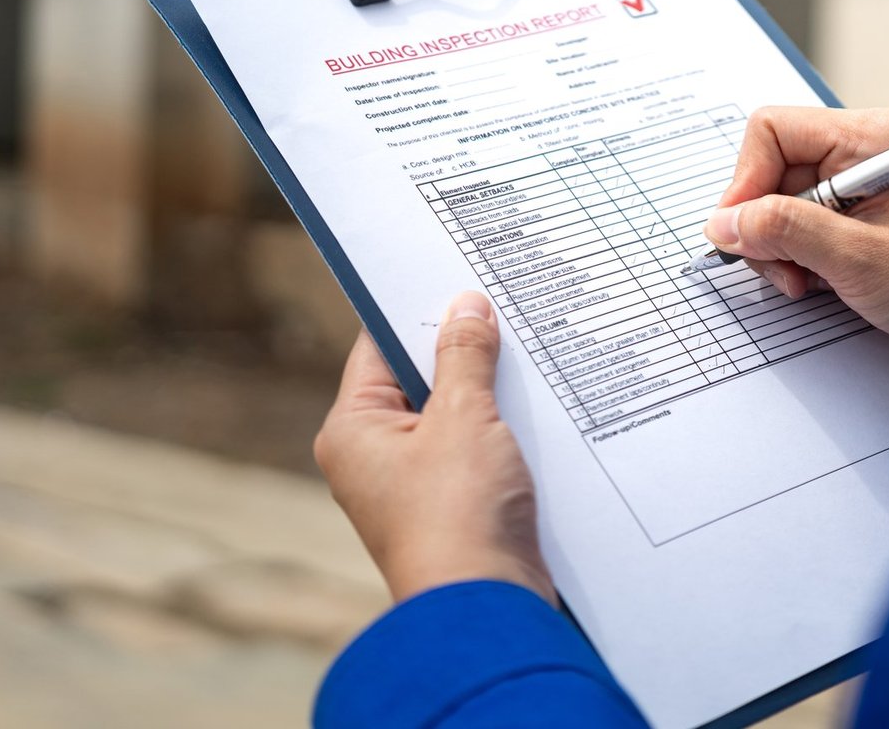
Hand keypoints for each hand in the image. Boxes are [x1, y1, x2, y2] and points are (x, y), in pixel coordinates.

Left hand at [313, 292, 553, 604]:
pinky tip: (536, 412)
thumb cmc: (459, 515)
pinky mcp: (451, 507)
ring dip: (487, 393)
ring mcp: (411, 485)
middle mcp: (372, 457)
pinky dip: (500, 430)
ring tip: (527, 359)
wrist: (487, 607)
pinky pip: (473, 450)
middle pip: (418, 379)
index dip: (419, 312)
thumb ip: (465, 355)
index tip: (457, 281)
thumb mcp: (464, 417)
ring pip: (451, 415)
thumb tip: (465, 306)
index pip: (378, 347)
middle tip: (503, 312)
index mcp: (352, 430)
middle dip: (463, 352)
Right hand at [705, 107, 888, 360]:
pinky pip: (802, 224)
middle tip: (785, 271)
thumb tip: (725, 223)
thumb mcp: (858, 260)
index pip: (773, 131)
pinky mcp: (858, 212)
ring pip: (781, 202)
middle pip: (772, 170)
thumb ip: (785, 233)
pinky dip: (798, 256)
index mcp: (870, 138)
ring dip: (781, 248)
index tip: (739, 232)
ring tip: (808, 282)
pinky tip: (821, 281)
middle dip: (766, 226)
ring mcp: (859, 181)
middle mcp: (861, 150)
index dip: (746, 181)